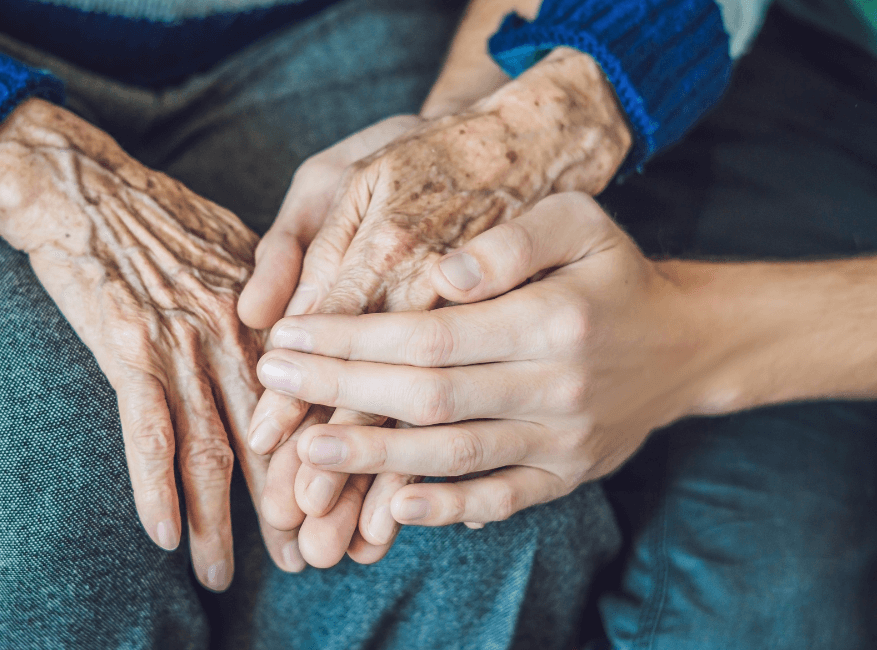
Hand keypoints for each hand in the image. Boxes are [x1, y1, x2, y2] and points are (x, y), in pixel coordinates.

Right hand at [0, 99, 297, 588]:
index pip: (311, 404)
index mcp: (272, 314)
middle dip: (288, 506)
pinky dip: (155, 488)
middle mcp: (239, 335)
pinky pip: (147, 432)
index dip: (326, 461)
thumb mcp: (240, 249)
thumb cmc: (163, 216)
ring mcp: (185, 343)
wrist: (86, 186)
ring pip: (212, 448)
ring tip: (227, 575)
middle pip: (274, 439)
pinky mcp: (129, 348)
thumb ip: (274, 306)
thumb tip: (296, 345)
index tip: (340, 506)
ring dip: (220, 520)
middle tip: (307, 559)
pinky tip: (164, 536)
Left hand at [242, 48, 632, 567]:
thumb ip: (509, 241)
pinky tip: (391, 504)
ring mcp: (562, 440)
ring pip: (452, 457)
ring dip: (371, 458)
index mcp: (552, 318)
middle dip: (339, 392)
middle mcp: (556, 386)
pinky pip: (500, 499)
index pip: (429, 335)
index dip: (351, 340)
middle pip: (427, 398)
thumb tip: (439, 275)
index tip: (290, 335)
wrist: (686, 344)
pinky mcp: (566, 475)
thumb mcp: (579, 221)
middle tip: (273, 384)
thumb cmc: (615, 272)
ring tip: (305, 450)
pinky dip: (445, 508)